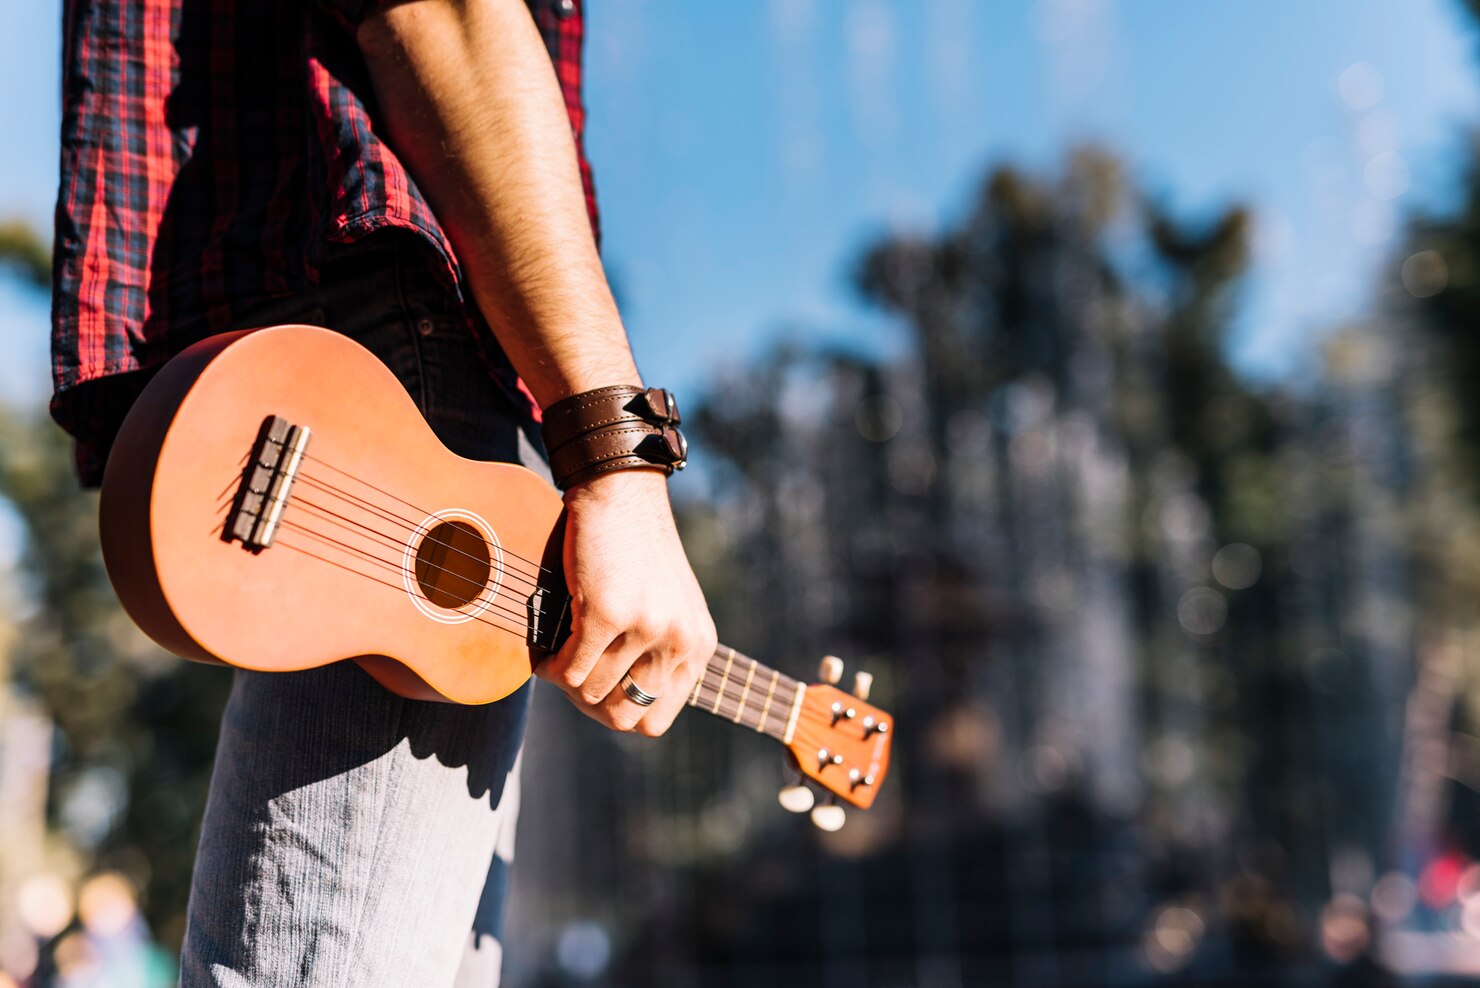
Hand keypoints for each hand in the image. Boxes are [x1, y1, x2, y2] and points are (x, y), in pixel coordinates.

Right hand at [536, 469, 717, 735]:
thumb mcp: (667, 606)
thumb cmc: (634, 548)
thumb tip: (613, 709)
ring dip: (564, 681)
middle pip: (623, 718)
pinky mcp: (609, 614)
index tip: (594, 693)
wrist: (622, 492)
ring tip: (555, 655)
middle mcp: (680, 642)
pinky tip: (545, 648)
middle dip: (587, 704)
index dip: (616, 714)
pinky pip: (570, 671)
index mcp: (698, 647)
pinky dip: (549, 667)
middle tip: (568, 676)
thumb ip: (657, 654)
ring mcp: (647, 629)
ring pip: (590, 694)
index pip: (656, 720)